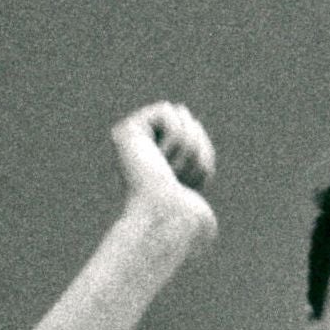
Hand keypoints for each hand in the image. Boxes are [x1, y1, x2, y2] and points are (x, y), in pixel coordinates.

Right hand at [110, 100, 218, 253]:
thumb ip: (193, 148)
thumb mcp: (199, 175)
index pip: (193, 130)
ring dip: (187, 146)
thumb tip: (180, 119)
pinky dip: (175, 138)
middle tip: (179, 177)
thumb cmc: (187, 210)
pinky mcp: (127, 132)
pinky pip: (167, 111)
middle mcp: (141, 148)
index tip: (189, 182)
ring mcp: (131, 140)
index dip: (202, 152)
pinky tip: (159, 160)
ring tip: (169, 171)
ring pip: (179, 113)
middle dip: (196, 147)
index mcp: (157, 159)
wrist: (171, 218)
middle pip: (187, 117)